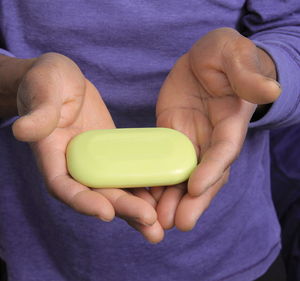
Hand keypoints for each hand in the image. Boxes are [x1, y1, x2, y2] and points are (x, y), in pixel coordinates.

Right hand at [11, 53, 163, 242]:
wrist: (65, 81)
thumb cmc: (47, 82)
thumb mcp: (42, 90)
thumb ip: (38, 113)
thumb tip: (22, 130)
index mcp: (53, 155)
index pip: (64, 186)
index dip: (83, 202)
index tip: (106, 213)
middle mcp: (75, 165)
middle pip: (98, 195)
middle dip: (123, 211)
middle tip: (151, 225)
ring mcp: (97, 161)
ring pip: (116, 189)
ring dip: (138, 208)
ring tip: (160, 226)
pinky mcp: (113, 153)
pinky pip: (128, 171)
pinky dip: (144, 185)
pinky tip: (163, 196)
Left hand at [154, 28, 280, 230]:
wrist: (201, 61)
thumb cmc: (222, 55)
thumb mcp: (233, 53)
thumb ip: (246, 73)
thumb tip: (271, 89)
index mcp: (230, 122)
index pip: (224, 150)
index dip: (212, 169)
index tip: (195, 187)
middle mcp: (211, 139)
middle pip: (206, 175)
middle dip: (194, 201)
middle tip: (178, 223)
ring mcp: (190, 141)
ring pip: (183, 176)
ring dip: (173, 200)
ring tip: (157, 222)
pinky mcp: (170, 137)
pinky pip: (163, 163)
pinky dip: (156, 182)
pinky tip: (144, 198)